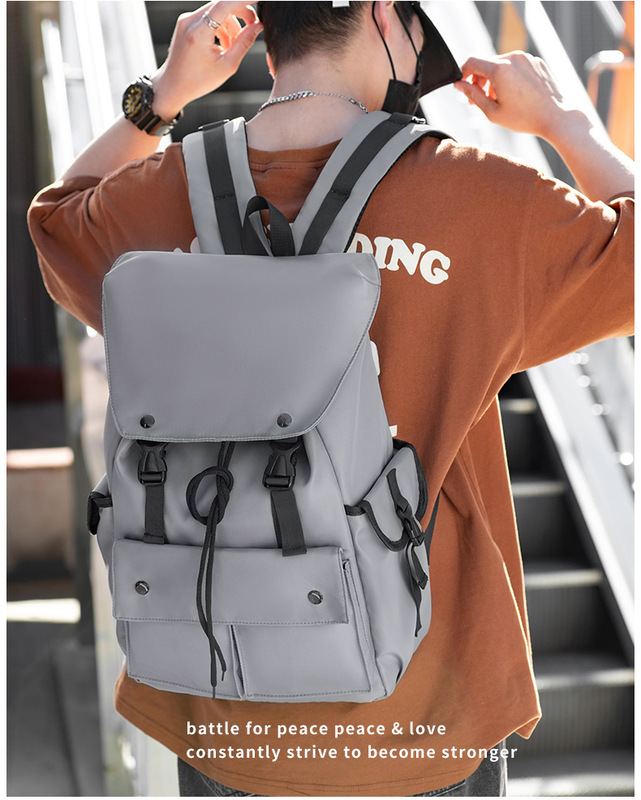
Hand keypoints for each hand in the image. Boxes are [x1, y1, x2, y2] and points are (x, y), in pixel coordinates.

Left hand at [151, 2, 262, 120]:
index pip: (224, 4)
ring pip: (216, 11)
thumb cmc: (197, 81)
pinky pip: (208, 17)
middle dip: (240, 14)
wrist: (173, 86)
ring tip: (233, 46)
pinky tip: (222, 45)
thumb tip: (258, 26)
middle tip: (253, 27)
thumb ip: (244, 43)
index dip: (244, 0)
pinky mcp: (185, 22)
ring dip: (230, 24)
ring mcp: (186, 20)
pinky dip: (220, 27)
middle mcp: (189, 21)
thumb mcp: (227, 65)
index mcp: (199, 33)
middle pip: (222, 5)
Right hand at [453, 51, 573, 142]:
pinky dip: (510, 77)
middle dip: (479, 80)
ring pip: (501, 64)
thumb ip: (472, 96)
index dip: (463, 74)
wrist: (557, 117)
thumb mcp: (492, 112)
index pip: (472, 62)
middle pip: (486, 64)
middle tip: (479, 99)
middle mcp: (513, 58)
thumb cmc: (525, 118)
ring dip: (494, 79)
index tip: (463, 87)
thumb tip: (459, 84)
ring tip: (498, 99)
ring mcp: (526, 58)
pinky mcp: (536, 61)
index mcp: (499, 69)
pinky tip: (515, 95)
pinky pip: (516, 66)